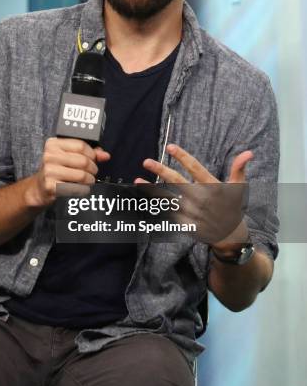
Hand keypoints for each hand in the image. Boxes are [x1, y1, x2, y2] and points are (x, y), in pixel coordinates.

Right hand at [25, 137, 109, 208]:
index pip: (81, 145)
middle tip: (92, 172)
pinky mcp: (51, 186)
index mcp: (53, 144)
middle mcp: (49, 156)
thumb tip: (105, 155)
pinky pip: (76, 188)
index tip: (94, 159)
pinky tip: (81, 188)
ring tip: (88, 181)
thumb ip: (87, 153)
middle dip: (93, 168)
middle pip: (83, 161)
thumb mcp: (68, 157)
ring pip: (81, 175)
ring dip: (89, 180)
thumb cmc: (56, 170)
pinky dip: (83, 189)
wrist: (39, 188)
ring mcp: (49, 171)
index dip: (92, 154)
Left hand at [135, 145, 252, 245]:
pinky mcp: (186, 223)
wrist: (230, 238)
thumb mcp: (237, 189)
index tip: (170, 147)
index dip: (183, 157)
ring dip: (152, 190)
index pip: (195, 168)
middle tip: (146, 161)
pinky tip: (144, 199)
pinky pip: (168, 213)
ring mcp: (192, 212)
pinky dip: (156, 207)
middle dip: (161, 171)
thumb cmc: (232, 209)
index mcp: (212, 187)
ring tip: (137, 181)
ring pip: (168, 198)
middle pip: (177, 182)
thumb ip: (238, 169)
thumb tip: (248, 153)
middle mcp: (201, 199)